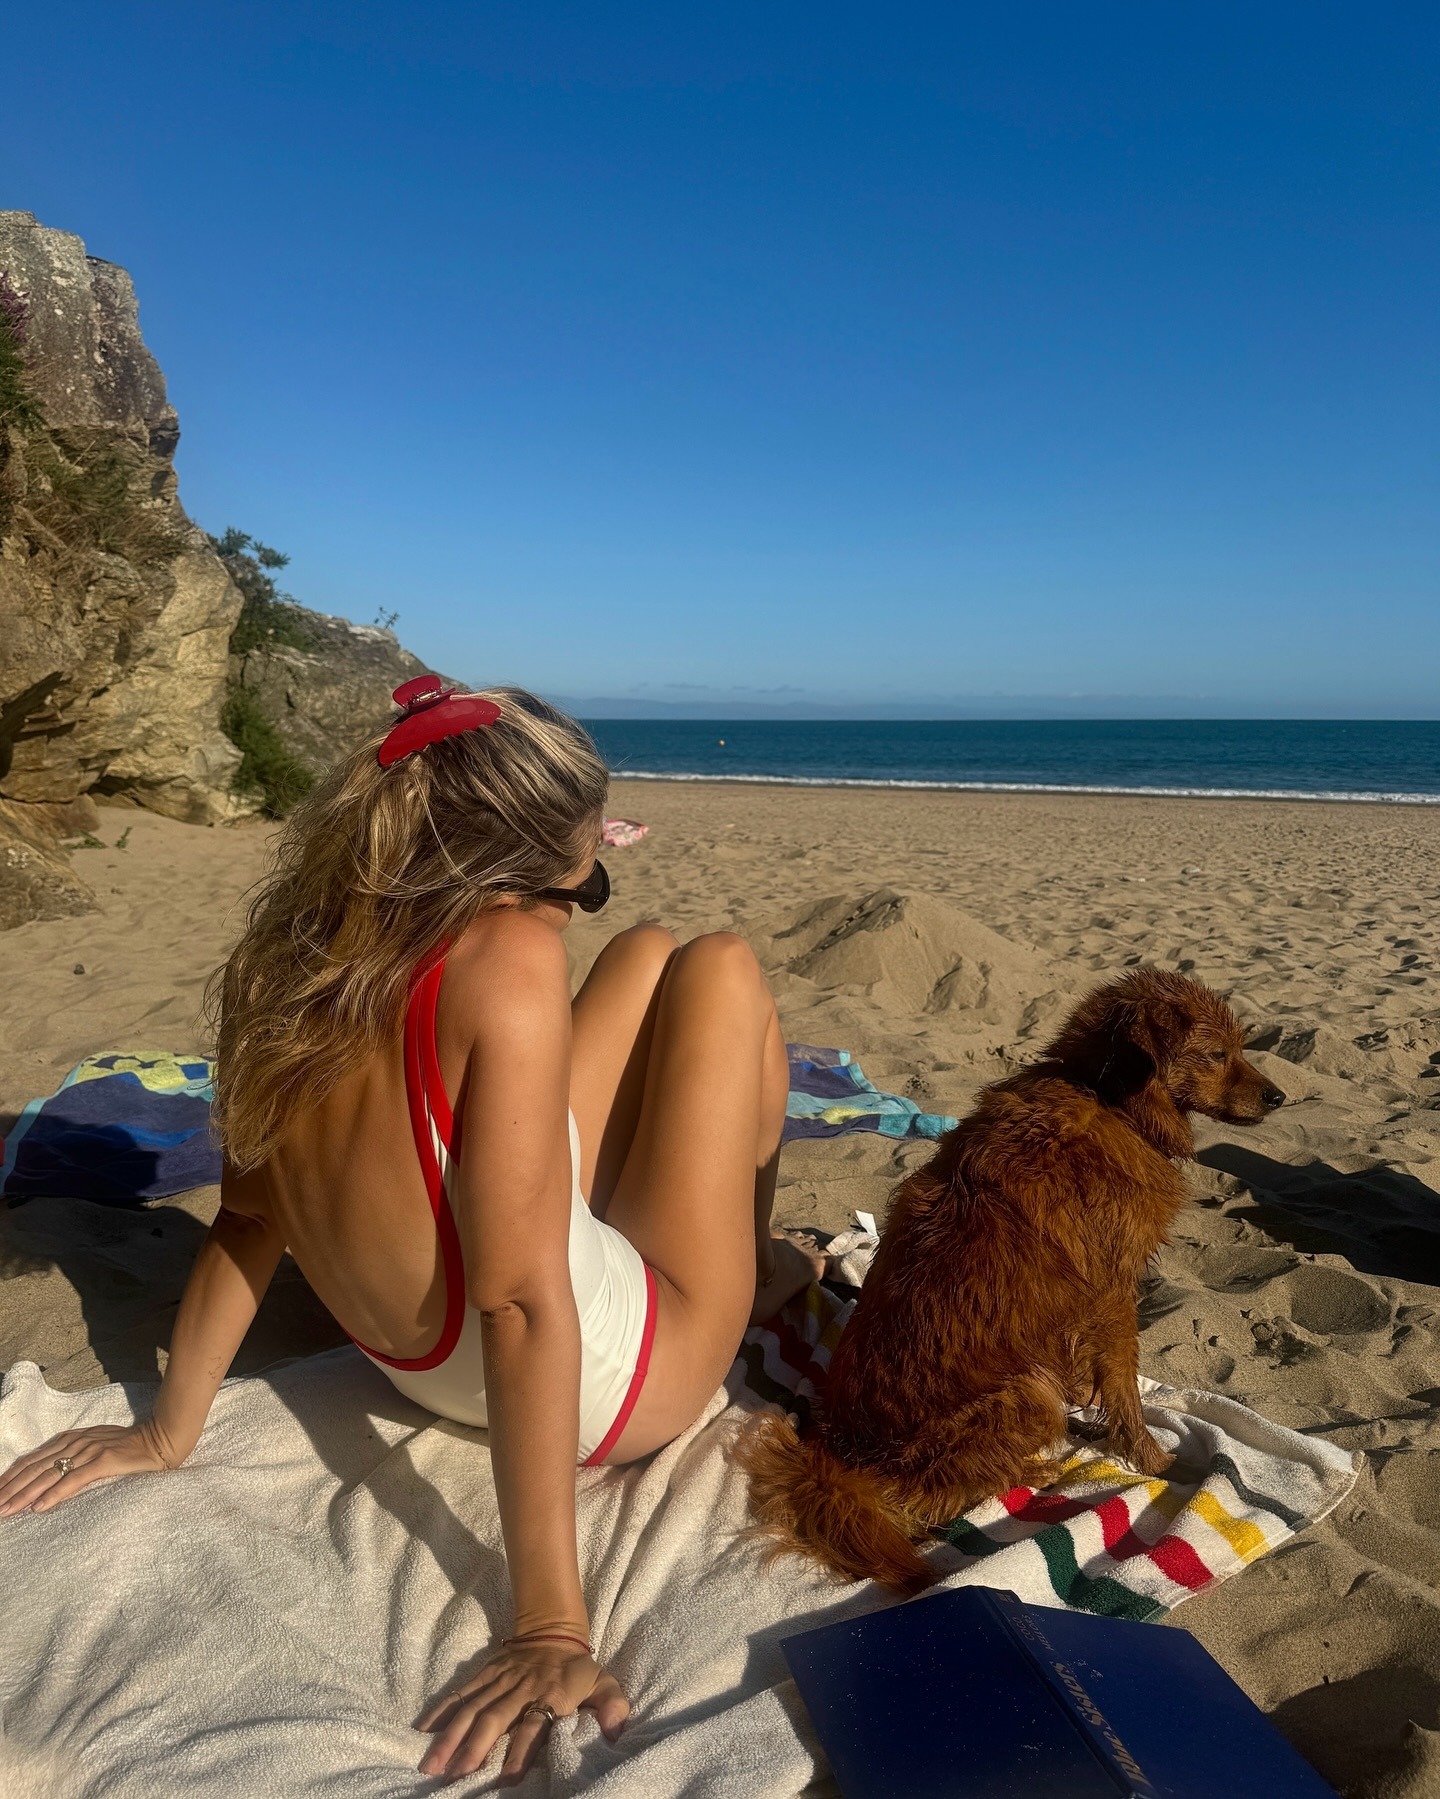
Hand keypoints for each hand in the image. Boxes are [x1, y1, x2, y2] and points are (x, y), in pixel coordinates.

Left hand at [0, 1421, 177, 1518]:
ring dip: (23, 1495)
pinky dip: (53, 1495)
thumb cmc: (129, 1448)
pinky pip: (73, 1481)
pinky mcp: (103, 1462)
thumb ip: (73, 1459)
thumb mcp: (95, 1449)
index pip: (32, 1460)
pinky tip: (38, 1507)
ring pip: (48, 1475)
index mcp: (70, 1439)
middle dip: (10, 1489)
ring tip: (6, 1510)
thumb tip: (49, 1479)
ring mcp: (88, 1451)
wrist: (160, 1439)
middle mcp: (75, 1443)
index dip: (10, 1478)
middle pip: (34, 1469)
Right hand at [417, 1637, 628, 1783]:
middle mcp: (521, 1690)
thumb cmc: (578, 1668)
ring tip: (431, 1765)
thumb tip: (618, 1730)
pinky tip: (423, 1731)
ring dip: (451, 1737)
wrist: (554, 1630)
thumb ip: (612, 1705)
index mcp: (549, 1697)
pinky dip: (442, 1710)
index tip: (507, 1779)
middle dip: (473, 1749)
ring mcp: (499, 1681)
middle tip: (453, 1778)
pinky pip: (461, 1693)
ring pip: (471, 1709)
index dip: (521, 1751)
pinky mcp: (485, 1674)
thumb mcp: (603, 1683)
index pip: (533, 1726)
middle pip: (494, 1720)